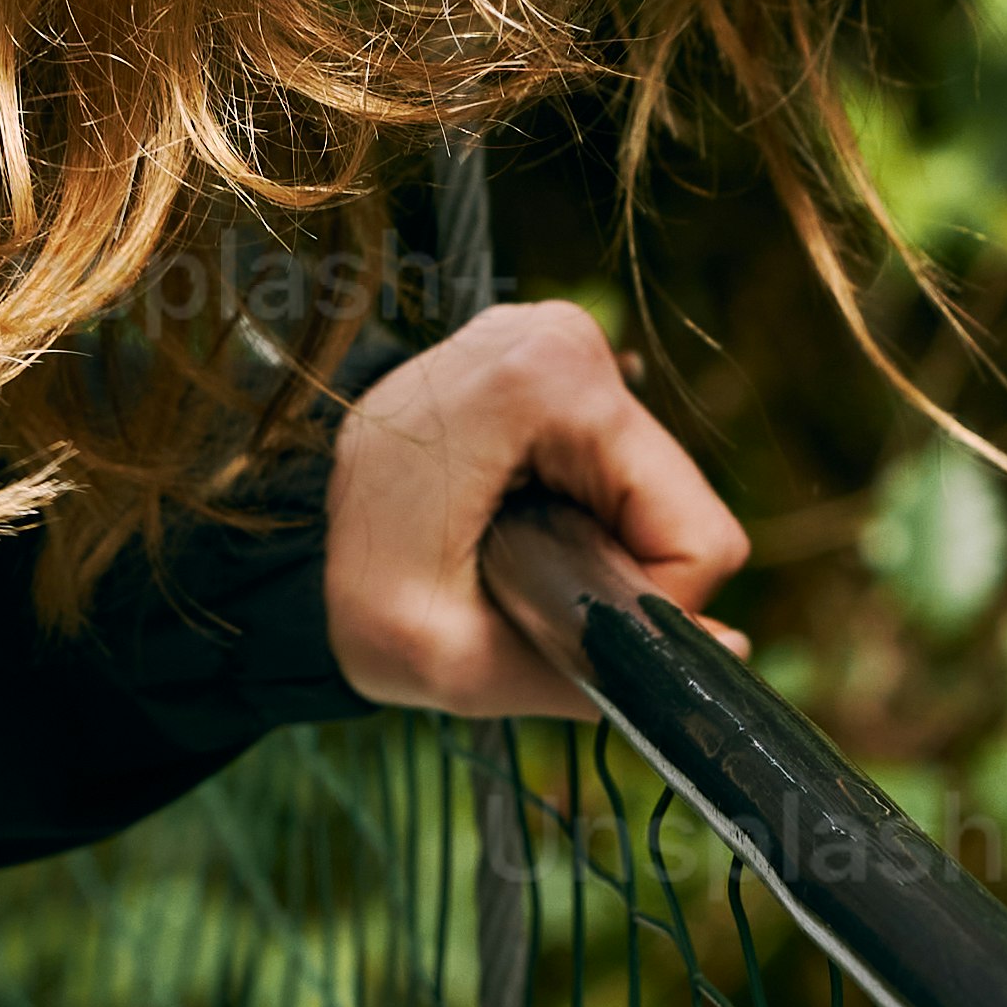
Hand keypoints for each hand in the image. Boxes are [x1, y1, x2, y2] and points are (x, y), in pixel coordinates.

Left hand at [326, 303, 748, 720]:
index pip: (695, 535)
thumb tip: (730, 656)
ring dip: (595, 541)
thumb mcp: (459, 662)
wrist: (276, 540)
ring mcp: (557, 339)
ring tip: (506, 551)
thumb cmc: (353, 591)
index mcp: (548, 383)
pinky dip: (578, 509)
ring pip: (653, 486)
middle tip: (521, 583)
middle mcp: (563, 338)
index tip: (557, 614)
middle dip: (615, 567)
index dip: (645, 605)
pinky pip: (617, 462)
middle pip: (678, 504)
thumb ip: (597, 669)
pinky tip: (509, 519)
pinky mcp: (549, 359)